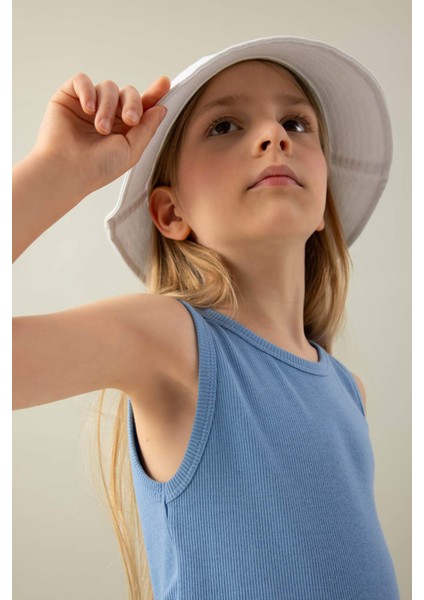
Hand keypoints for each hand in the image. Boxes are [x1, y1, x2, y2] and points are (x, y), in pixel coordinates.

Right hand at [32, 73, 170, 197]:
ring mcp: (88, 104)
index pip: (142, 106)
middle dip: (132, 104)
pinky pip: (82, 80)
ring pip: (107, 87)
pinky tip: (88, 109)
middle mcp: (107, 114)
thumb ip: (148, 128)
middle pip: (128, 93)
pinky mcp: (68, 97)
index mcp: (124, 128)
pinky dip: (88, 91)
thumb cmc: (99, 167)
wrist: (68, 170)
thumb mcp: (132, 150)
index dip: (154, 94)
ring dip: (108, 106)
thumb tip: (162, 107)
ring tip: (100, 128)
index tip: (165, 83)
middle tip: (130, 120)